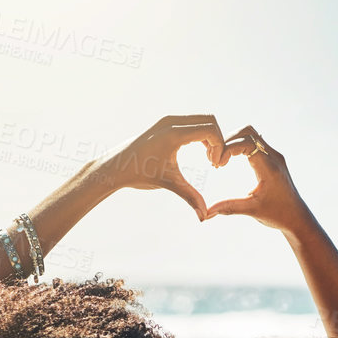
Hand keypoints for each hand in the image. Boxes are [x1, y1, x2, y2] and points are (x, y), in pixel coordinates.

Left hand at [102, 114, 226, 219]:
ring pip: (202, 120)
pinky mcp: (166, 123)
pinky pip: (192, 123)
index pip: (210, 130)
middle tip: (214, 162)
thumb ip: (190, 197)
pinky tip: (200, 153)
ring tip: (209, 159)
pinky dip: (201, 135)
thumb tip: (204, 217)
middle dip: (218, 141)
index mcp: (174, 134)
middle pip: (209, 120)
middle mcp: (172, 122)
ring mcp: (168, 120)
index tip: (216, 165)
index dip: (220, 147)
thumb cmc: (139, 174)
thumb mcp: (169, 183)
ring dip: (210, 138)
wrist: (116, 167)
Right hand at [204, 125, 309, 234]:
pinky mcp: (273, 158)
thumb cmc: (278, 214)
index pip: (246, 143)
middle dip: (228, 140)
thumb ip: (229, 207)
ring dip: (234, 141)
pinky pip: (255, 142)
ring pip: (251, 133)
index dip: (227, 148)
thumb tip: (207, 212)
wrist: (297, 217)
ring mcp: (274, 156)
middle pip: (247, 132)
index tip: (217, 164)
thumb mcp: (252, 211)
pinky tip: (231, 159)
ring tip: (222, 158)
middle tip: (216, 159)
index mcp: (270, 167)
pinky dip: (240, 145)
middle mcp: (274, 157)